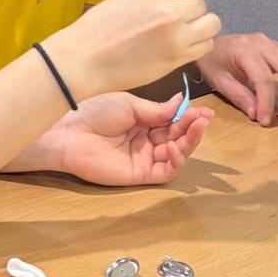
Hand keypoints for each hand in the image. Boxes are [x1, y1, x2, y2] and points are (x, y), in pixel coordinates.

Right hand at [49, 0, 219, 100]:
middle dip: (193, 13)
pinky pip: (205, 46)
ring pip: (211, 25)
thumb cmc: (99, 28)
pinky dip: (199, 47)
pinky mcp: (177, 57)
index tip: (191, 0)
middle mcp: (169, 8)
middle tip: (179, 22)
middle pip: (202, 5)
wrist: (86, 58)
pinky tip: (183, 48)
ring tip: (187, 35)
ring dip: (202, 29)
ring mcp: (175, 34)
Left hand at [54, 91, 213, 185]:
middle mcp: (146, 140)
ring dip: (189, 142)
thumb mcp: (130, 105)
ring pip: (177, 154)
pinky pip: (166, 171)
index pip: (173, 120)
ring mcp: (144, 158)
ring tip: (194, 128)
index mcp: (142, 121)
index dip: (190, 116)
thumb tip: (181, 101)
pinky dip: (176, 160)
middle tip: (203, 118)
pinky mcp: (141, 175)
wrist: (71, 132)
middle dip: (193, 127)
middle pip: (178, 137)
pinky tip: (173, 146)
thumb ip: (157, 110)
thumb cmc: (94, 112)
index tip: (206, 110)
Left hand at [197, 33, 277, 125]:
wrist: (208, 42)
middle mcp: (262, 43)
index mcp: (245, 50)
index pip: (262, 78)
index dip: (266, 101)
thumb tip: (258, 113)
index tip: (266, 121)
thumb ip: (239, 95)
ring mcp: (272, 43)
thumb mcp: (218, 79)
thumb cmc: (213, 61)